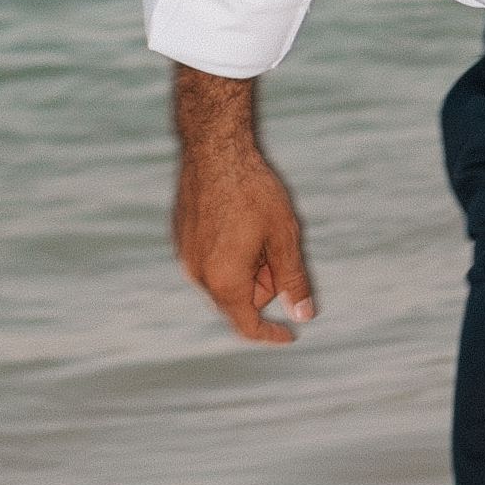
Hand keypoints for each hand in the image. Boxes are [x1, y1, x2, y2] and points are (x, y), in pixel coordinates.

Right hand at [170, 62, 317, 340]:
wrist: (214, 149)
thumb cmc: (253, 192)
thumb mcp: (284, 237)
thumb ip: (293, 281)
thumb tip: (304, 316)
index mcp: (224, 281)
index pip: (247, 326)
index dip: (271, 334)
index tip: (290, 335)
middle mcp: (197, 275)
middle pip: (239, 299)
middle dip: (263, 282)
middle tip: (277, 246)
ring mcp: (185, 256)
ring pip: (225, 279)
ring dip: (247, 266)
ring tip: (259, 228)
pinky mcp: (181, 239)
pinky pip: (211, 260)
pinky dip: (230, 252)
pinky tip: (240, 220)